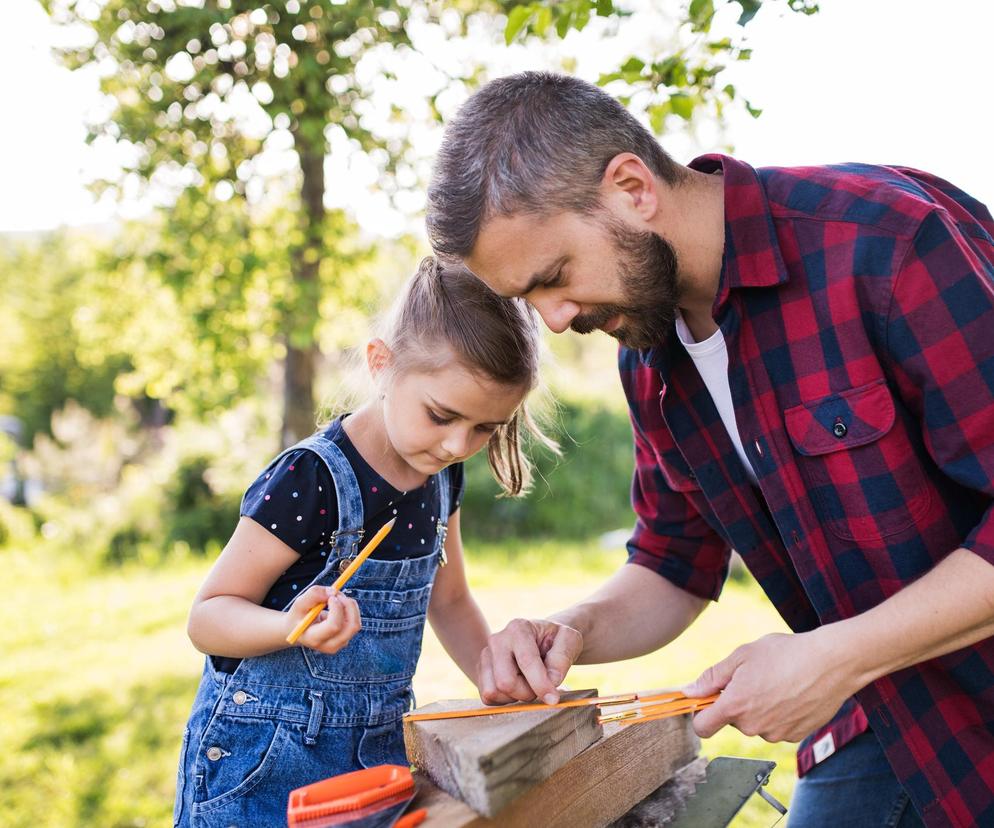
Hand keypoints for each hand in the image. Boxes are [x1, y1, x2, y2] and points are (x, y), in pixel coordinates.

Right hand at [286, 585, 361, 654]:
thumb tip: (333, 592)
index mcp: (314, 639)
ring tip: (335, 599)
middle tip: (338, 595)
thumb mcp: (300, 603)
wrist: (299, 629)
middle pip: (352, 627)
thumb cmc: (299, 616)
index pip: (334, 626)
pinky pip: (355, 621)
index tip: (331, 597)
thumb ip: (313, 595)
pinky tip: (337, 606)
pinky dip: (350, 609)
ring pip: (356, 623)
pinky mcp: (346, 638)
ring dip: (349, 605)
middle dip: (348, 606)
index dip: (337, 609)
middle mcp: (330, 645)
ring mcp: (340, 643)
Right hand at [477, 618, 582, 705]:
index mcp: (519, 628)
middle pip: (505, 681)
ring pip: (494, 691)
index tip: (553, 699)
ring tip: (528, 685)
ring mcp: (486, 656)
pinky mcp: (480, 671)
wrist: (541, 640)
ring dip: (516, 697)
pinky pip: (488, 697)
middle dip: (527, 693)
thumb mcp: (569, 640)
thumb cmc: (555, 640)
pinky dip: (505, 700)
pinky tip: (517, 688)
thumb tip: (551, 680)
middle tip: (540, 688)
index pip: (526, 662)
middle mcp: (497, 639)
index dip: (541, 684)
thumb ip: (563, 657)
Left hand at [683, 630, 855, 742]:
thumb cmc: (784, 653)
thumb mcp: (742, 656)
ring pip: (756, 724)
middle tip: (754, 677)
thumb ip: (712, 677)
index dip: (700, 714)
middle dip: (736, 702)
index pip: (702, 727)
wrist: (831, 662)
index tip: (705, 702)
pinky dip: (779, 714)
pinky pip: (777, 728)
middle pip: (732, 721)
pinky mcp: (796, 736)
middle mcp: (753, 726)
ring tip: (777, 682)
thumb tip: (688, 692)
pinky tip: (791, 693)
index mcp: (735, 706)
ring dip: (759, 708)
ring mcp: (776, 734)